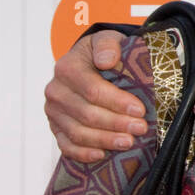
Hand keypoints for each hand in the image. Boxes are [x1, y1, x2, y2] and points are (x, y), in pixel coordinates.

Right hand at [44, 30, 147, 162]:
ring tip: (128, 142)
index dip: (117, 102)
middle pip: (86, 114)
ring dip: (104, 140)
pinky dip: (83, 153)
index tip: (140, 110)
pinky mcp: (55, 127)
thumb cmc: (103, 52)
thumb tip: (107, 60)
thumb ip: (108, 45)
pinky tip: (101, 155)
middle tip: (140, 129)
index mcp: (67, 68)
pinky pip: (66, 145)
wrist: (89, 61)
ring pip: (77, 132)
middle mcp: (56, 91)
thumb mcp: (108, 39)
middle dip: (116, 123)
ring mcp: (54, 112)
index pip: (92, 90)